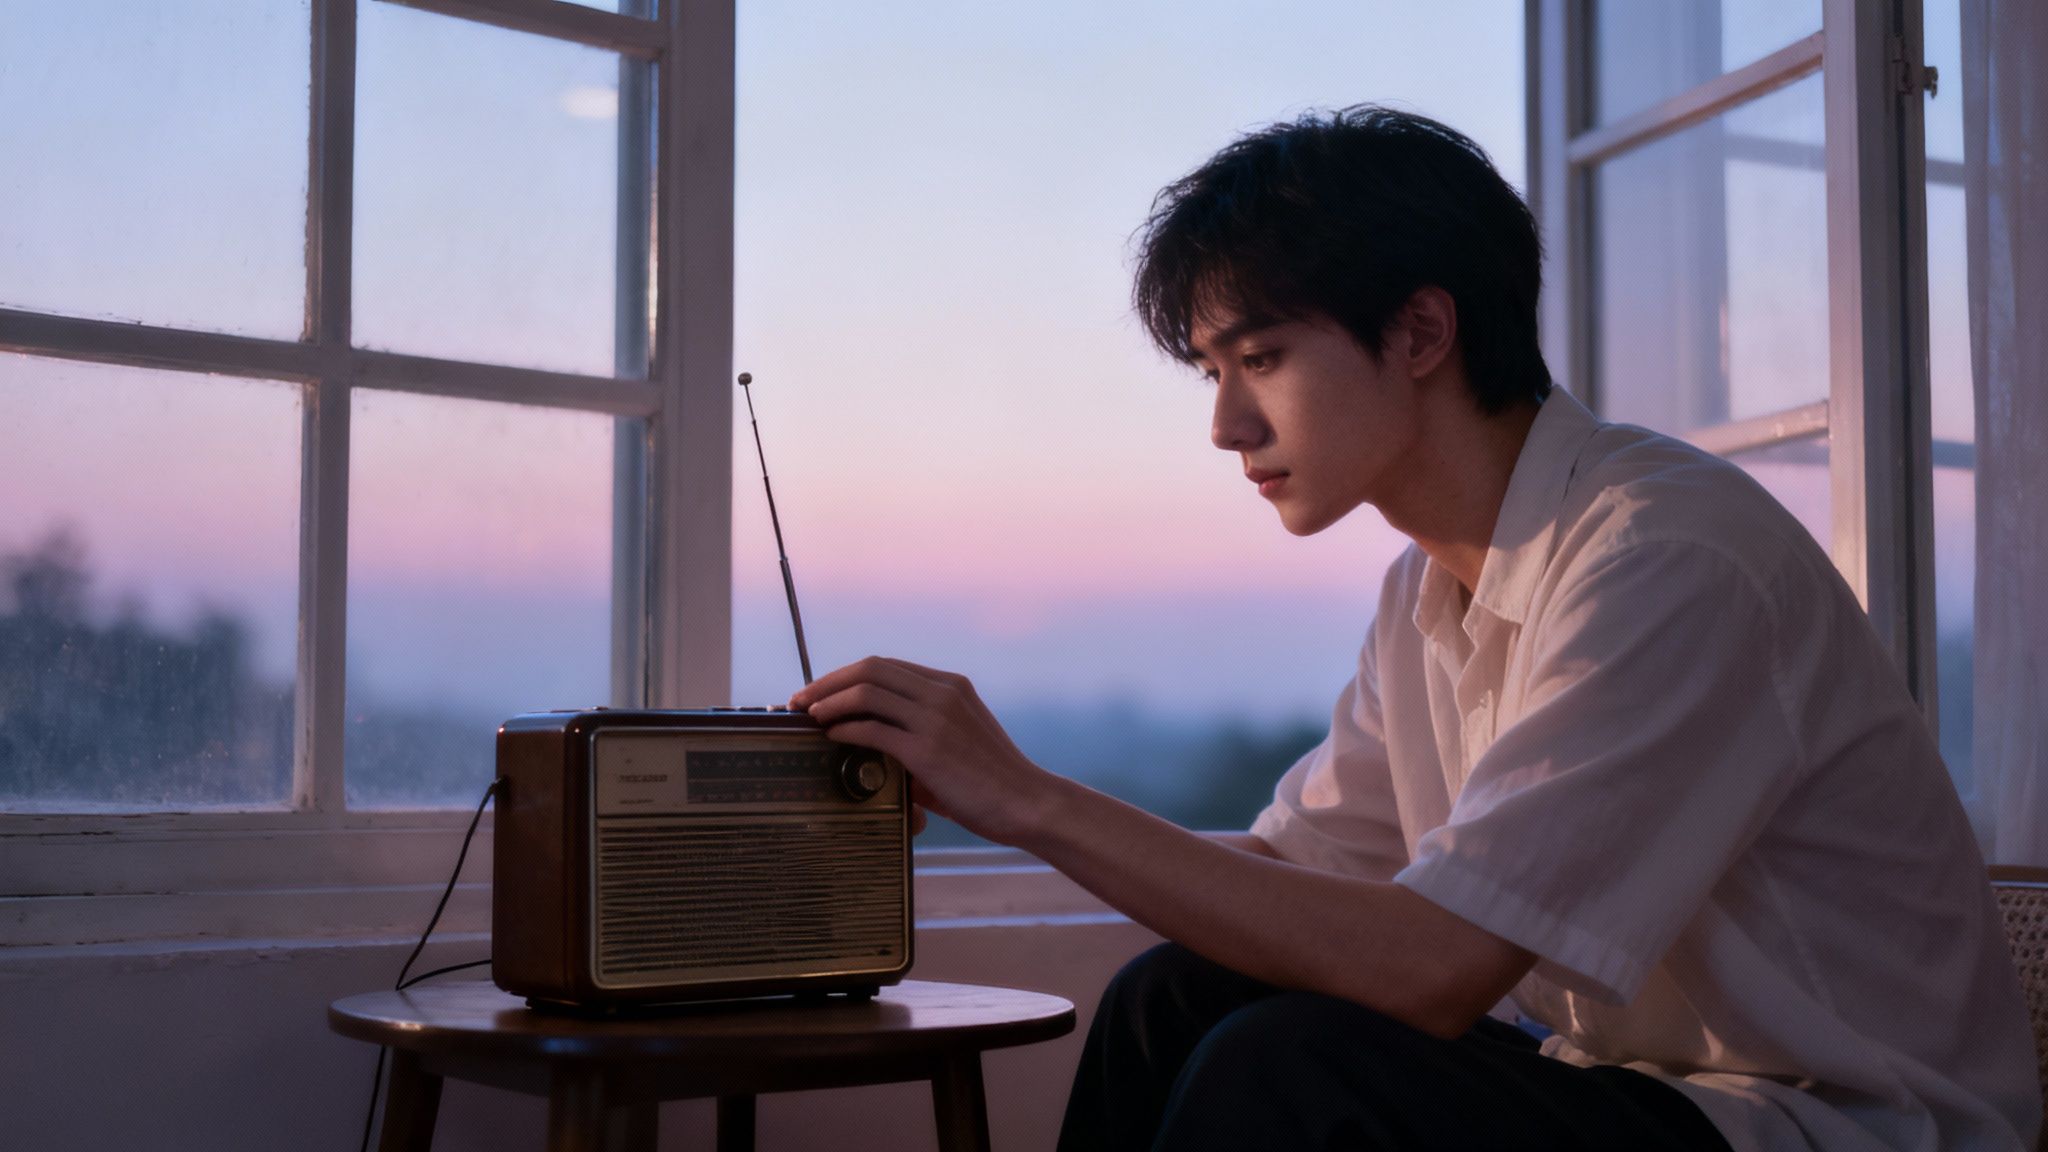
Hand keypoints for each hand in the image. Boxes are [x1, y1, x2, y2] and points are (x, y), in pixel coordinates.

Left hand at [790, 657, 1054, 846]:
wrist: (1026, 802)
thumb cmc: (991, 779)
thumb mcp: (958, 738)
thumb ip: (919, 732)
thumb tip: (869, 743)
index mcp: (951, 686)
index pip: (885, 666)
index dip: (846, 675)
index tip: (821, 690)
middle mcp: (942, 693)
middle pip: (870, 670)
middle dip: (828, 682)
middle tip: (801, 700)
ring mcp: (936, 719)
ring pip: (866, 692)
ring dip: (829, 701)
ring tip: (809, 716)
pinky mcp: (928, 750)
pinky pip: (873, 729)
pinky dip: (845, 728)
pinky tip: (831, 736)